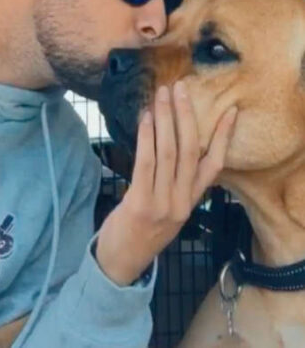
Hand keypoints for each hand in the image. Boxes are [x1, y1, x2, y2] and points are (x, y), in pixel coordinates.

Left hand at [96, 81, 237, 285]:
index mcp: (191, 201)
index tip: (230, 111)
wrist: (121, 263)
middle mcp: (182, 200)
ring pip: (169, 153)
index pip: (215, 164)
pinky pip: (146, 163)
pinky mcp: (141, 202)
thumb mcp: (167, 212)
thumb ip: (174, 186)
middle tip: (181, 88)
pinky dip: (147, 138)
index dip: (223, 136)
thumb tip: (169, 152)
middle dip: (186, 116)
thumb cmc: (140, 232)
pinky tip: (146, 118)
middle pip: (190, 150)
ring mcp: (163, 202)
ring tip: (161, 95)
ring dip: (166, 119)